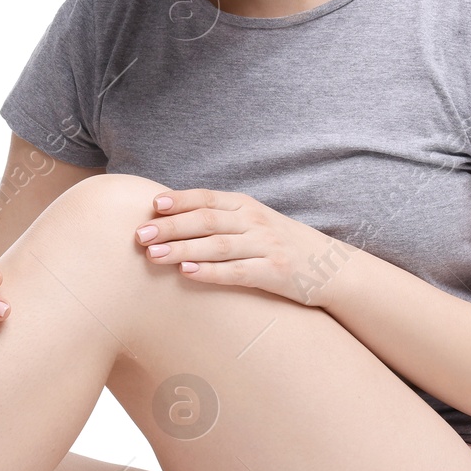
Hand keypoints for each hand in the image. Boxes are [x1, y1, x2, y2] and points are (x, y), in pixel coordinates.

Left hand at [132, 188, 355, 306]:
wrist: (330, 267)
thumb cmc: (280, 244)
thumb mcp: (254, 222)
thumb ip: (221, 218)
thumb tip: (170, 218)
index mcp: (246, 206)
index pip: (207, 198)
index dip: (179, 200)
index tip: (152, 206)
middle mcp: (254, 222)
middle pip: (206, 221)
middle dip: (171, 227)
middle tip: (140, 235)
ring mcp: (265, 247)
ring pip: (216, 246)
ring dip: (182, 249)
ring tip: (153, 255)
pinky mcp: (273, 273)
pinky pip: (236, 272)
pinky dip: (210, 272)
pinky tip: (187, 273)